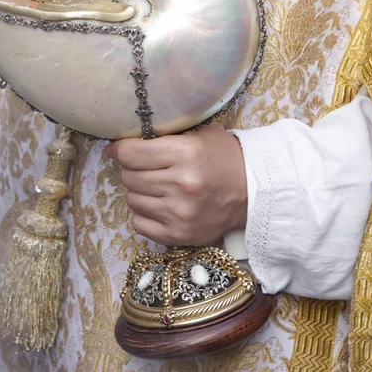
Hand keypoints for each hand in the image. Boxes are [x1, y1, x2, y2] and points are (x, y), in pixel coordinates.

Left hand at [104, 125, 247, 246]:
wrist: (254, 192)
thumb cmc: (225, 158)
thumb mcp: (199, 136)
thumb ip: (165, 138)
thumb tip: (127, 141)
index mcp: (185, 154)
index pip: (131, 154)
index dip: (119, 150)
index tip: (117, 149)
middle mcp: (181, 184)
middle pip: (129, 177)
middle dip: (131, 169)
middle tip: (142, 166)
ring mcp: (179, 213)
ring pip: (132, 200)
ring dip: (138, 191)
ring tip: (154, 186)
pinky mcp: (179, 235)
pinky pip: (140, 224)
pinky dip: (143, 214)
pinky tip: (157, 205)